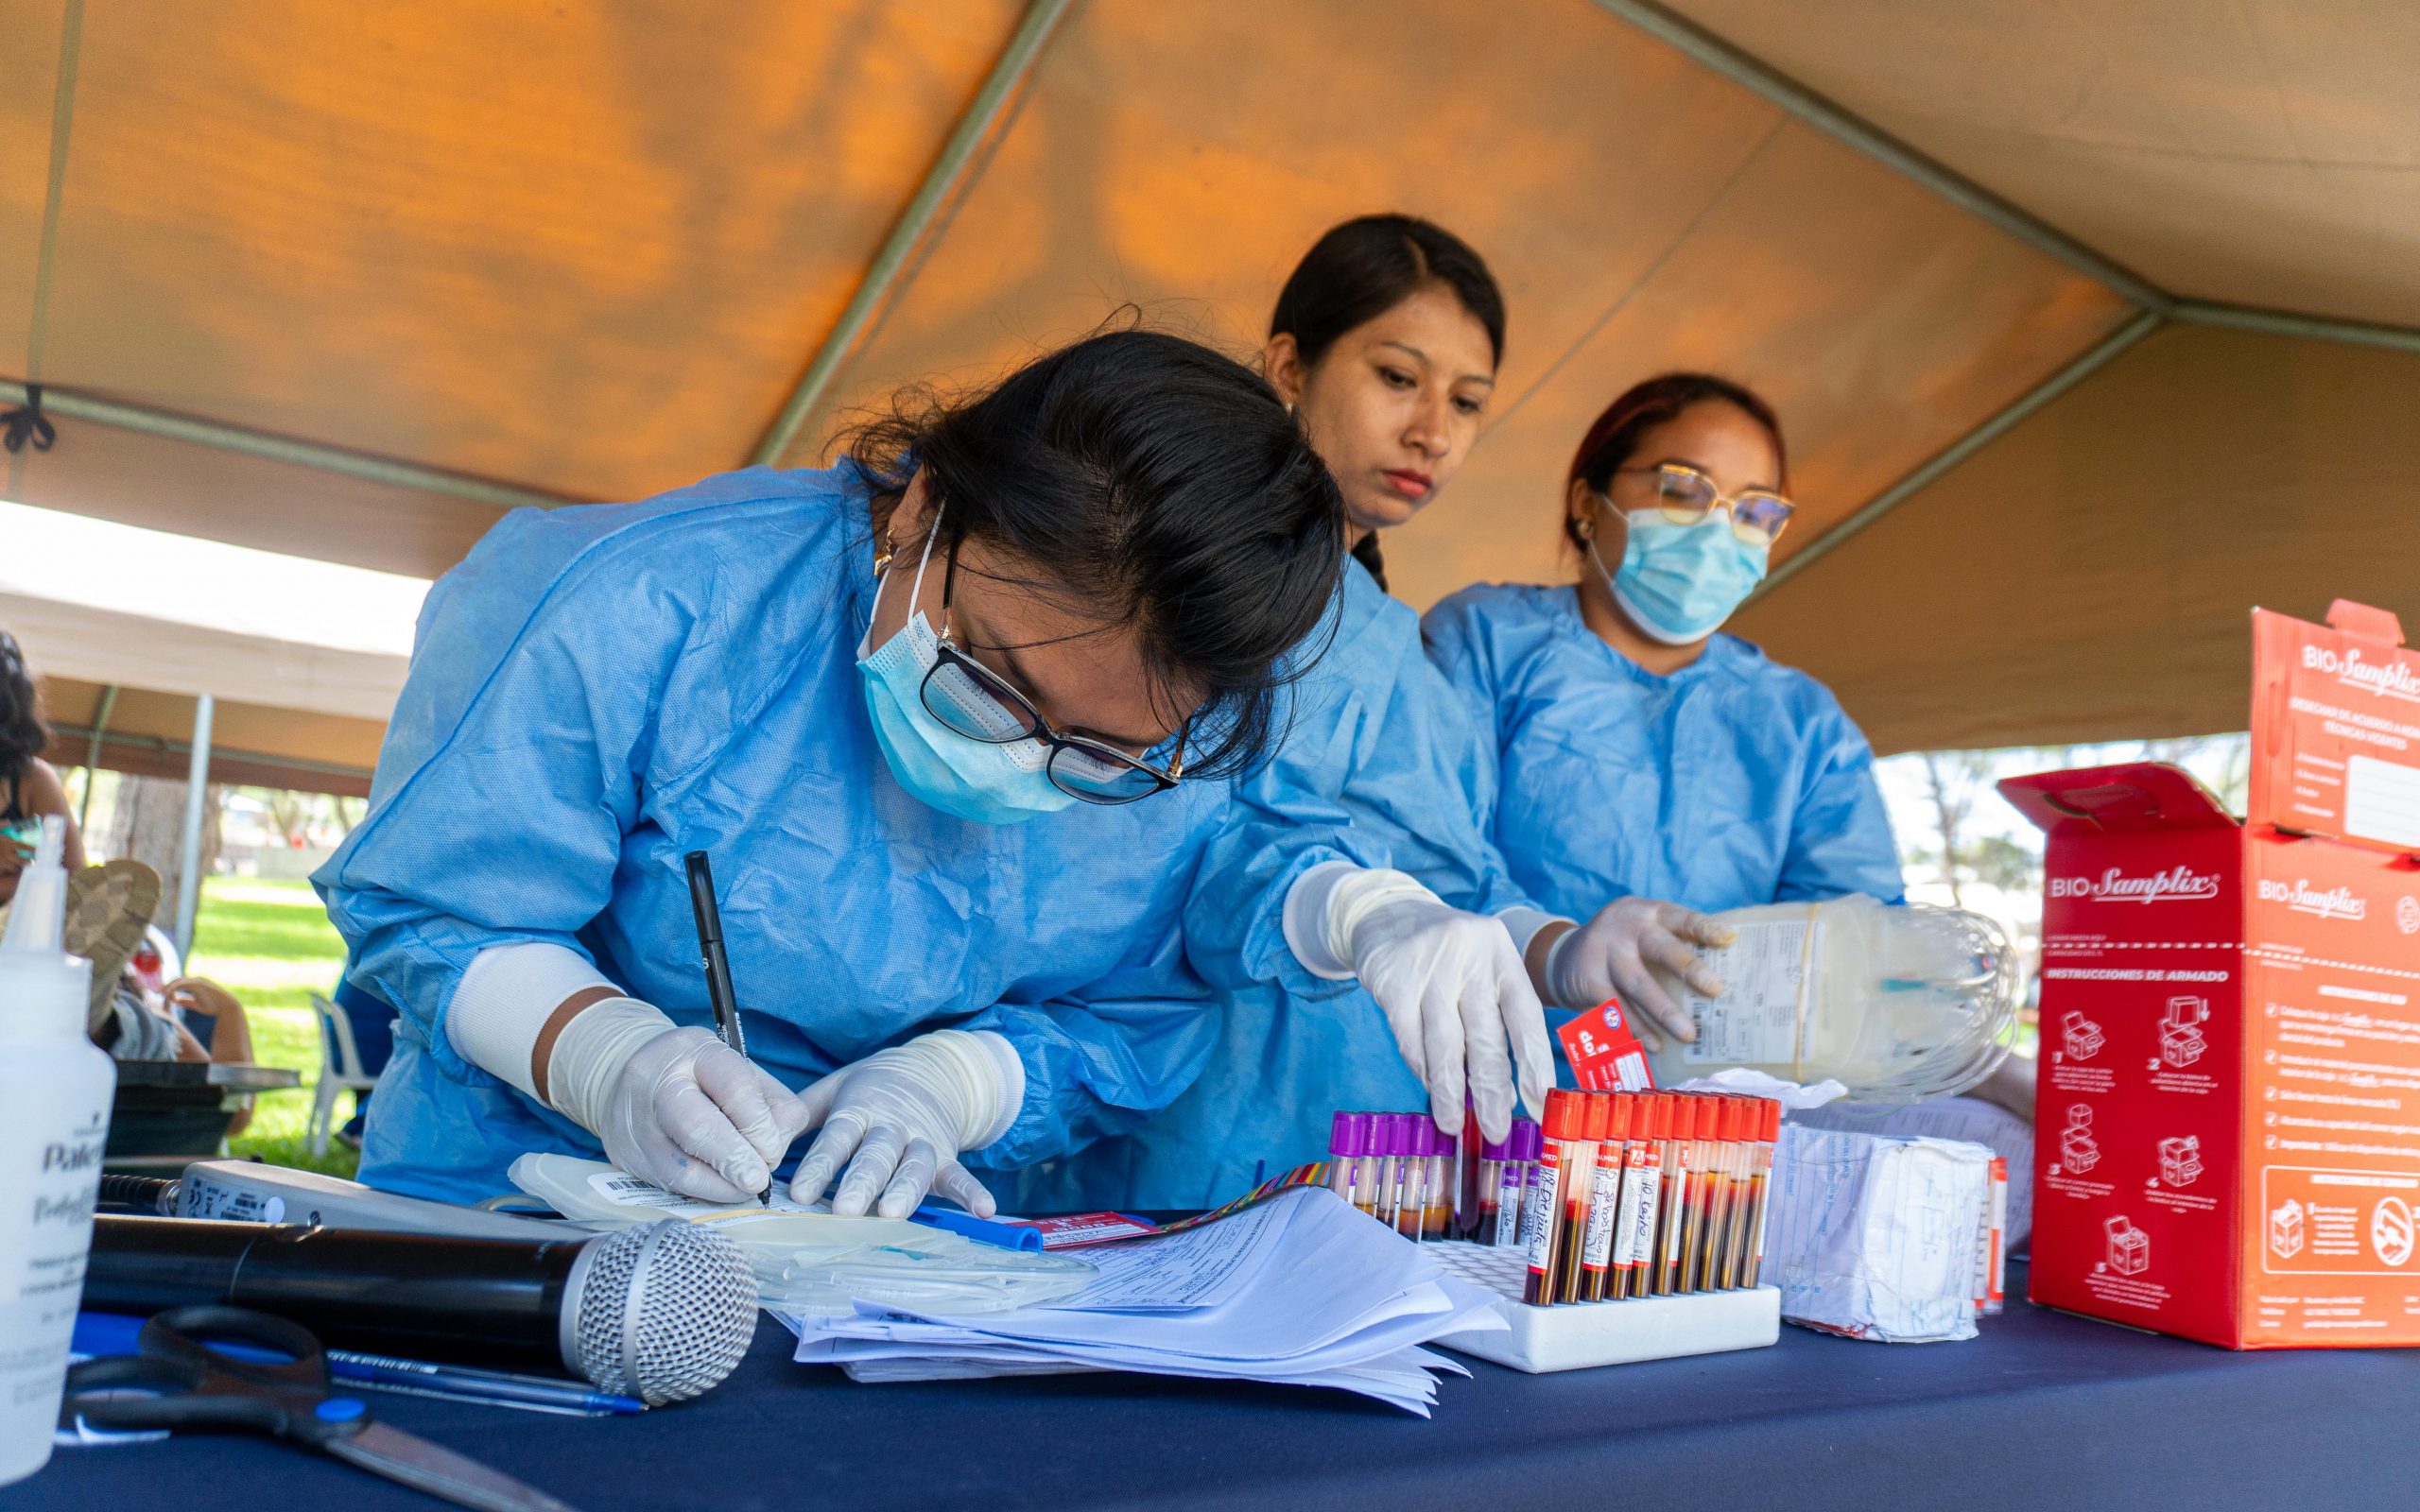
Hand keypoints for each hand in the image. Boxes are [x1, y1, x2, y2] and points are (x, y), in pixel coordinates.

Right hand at [585, 1024, 809, 1203]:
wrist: (625, 1076)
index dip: (760, 1125)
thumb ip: (770, 1102)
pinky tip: (719, 1190)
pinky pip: (667, 1184)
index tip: (774, 1149)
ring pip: (679, 1167)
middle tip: (760, 1181)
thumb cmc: (697, 1075)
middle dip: (736, 1160)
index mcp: (694, 1051)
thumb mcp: (737, 1068)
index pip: (735, 1087)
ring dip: (720, 1187)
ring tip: (744, 1190)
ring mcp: (635, 1122)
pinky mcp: (625, 1156)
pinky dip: (700, 1193)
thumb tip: (781, 1142)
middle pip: (698, 1127)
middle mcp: (657, 1083)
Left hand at [789, 1031, 1010, 1218]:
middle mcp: (892, 1125)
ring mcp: (923, 1140)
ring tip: (892, 1213)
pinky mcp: (946, 1155)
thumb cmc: (867, 1090)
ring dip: (906, 1189)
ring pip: (915, 1166)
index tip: (798, 1192)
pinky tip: (984, 1211)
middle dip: (861, 1181)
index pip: (837, 1137)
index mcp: (859, 1108)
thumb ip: (797, 1117)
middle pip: (877, 1154)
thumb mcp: (831, 1091)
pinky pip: (961, 1175)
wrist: (927, 1069)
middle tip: (843, 1209)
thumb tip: (761, 1143)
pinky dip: (973, 1192)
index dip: (819, 1165)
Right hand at [1345, 894, 1550, 1144]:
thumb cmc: (1450, 954)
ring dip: (1450, 1091)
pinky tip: (1430, 1088)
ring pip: (1444, 1043)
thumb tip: (1511, 1090)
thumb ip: (1497, 1014)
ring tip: (1454, 1124)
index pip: (1525, 1015)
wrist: (1387, 913)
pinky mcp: (1392, 981)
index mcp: (1502, 954)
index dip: (1534, 1063)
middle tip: (1497, 1129)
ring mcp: (1429, 968)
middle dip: (1493, 1090)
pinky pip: (1410, 1038)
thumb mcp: (1483, 965)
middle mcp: (1470, 958)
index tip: (1539, 1103)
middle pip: (1485, 1035)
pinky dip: (1421, 1068)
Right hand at [1549, 898, 1735, 1051]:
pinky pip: (1616, 1009)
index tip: (1729, 939)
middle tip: (1715, 989)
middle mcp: (1625, 928)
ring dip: (1664, 1011)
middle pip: (1659, 946)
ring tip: (1689, 1034)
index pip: (1680, 917)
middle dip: (1688, 967)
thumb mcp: (1644, 931)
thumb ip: (1675, 943)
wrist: (1562, 956)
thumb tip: (1730, 975)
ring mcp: (1603, 953)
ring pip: (1638, 984)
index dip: (1703, 927)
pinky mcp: (1588, 981)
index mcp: (1648, 913)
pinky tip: (1655, 1045)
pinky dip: (1637, 1029)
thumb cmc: (1625, 946)